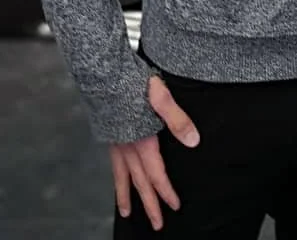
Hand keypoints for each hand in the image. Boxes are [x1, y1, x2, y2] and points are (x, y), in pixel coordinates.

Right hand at [111, 74, 200, 228]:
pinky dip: (116, 178)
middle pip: (140, 182)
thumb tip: (194, 141)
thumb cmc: (132, 81)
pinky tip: (119, 180)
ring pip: (122, 177)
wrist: (103, 72)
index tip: (174, 206)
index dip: (166, 192)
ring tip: (127, 214)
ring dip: (126, 197)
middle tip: (156, 224)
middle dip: (149, 204)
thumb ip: (177, 119)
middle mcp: (127, 147)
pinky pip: (113, 164)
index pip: (156, 174)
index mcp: (142, 140)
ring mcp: (115, 142)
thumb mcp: (160, 96)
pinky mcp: (109, 134)